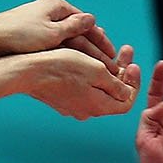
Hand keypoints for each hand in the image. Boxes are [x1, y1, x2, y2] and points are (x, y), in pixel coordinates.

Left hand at [0, 0, 119, 66]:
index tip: (113, 56)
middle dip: (94, 48)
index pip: (87, 23)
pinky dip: (66, 56)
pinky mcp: (31, 36)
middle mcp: (50, 12)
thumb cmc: (17, 35)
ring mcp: (40, 24)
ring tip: (94, 70)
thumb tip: (92, 19)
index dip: (101, 40)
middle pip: (78, 31)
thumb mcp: (50, 32)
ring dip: (81, 54)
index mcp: (57, 6)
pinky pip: (55, 46)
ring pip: (67, 40)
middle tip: (109, 65)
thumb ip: (73, 27)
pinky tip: (70, 69)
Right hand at [24, 46, 140, 119]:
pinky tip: (88, 60)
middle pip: (113, 95)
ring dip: (107, 72)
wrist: (28, 71)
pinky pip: (83, 89)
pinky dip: (91, 76)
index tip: (133, 64)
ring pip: (97, 90)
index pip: (127, 102)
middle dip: (122, 73)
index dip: (134, 84)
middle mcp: (86, 111)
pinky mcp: (61, 99)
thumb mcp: (97, 71)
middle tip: (125, 51)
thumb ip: (117, 84)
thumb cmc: (61, 68)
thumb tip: (126, 93)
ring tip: (108, 53)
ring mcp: (72, 106)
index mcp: (98, 107)